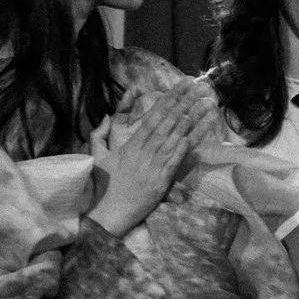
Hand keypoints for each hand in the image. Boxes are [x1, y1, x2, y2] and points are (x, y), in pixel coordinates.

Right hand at [87, 79, 201, 236]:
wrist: (110, 211)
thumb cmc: (103, 185)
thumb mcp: (97, 157)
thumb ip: (99, 135)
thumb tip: (106, 116)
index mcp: (130, 146)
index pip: (152, 118)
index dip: (167, 101)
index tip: (179, 87)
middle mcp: (143, 153)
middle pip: (166, 124)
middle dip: (182, 103)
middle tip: (195, 87)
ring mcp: (153, 167)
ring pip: (172, 139)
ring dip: (188, 122)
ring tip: (200, 105)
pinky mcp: (160, 182)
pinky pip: (173, 162)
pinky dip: (182, 149)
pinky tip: (191, 136)